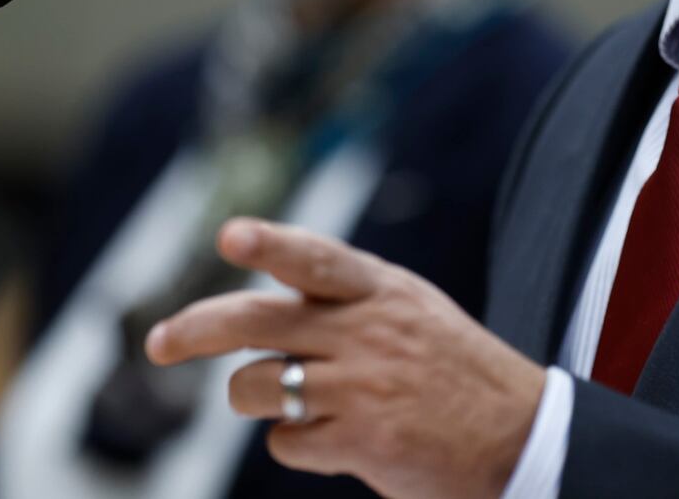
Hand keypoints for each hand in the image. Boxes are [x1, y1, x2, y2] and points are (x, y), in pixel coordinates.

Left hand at [144, 217, 546, 498]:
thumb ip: (344, 297)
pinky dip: (297, 442)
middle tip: (157, 342)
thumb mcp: (410, 309)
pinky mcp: (361, 441)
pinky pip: (286, 441)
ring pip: (255, 387)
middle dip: (195, 329)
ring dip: (255, 397)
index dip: (270, 244)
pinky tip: (338, 438)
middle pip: (257, 322)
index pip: (316, 258)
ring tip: (297, 400)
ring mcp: (362, 388)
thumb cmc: (455, 369)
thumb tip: (262, 308)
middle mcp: (367, 332)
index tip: (231, 236)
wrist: (521, 436)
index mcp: (380, 290)